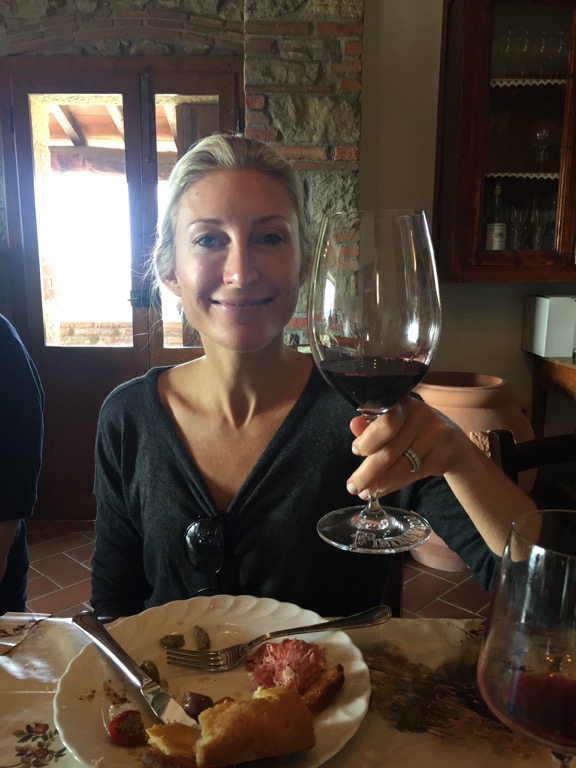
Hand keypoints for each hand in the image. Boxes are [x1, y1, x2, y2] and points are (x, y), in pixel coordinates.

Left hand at [346, 396, 468, 498]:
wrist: (451, 441)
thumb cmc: (412, 429)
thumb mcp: (393, 422)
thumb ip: (371, 425)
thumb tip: (354, 426)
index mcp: (403, 403)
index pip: (385, 422)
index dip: (368, 440)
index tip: (355, 451)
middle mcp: (421, 416)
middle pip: (390, 450)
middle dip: (367, 472)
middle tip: (352, 486)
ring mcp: (435, 436)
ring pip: (401, 467)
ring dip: (379, 483)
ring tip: (365, 491)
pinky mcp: (444, 455)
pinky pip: (413, 475)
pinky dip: (394, 485)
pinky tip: (382, 489)